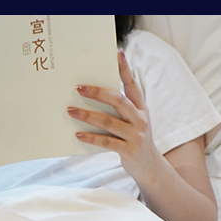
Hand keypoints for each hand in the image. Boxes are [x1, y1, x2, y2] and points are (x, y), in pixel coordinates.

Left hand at [67, 50, 159, 186]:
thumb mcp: (134, 121)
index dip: (125, 70)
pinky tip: (78, 134)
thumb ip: (122, 109)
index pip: (132, 86)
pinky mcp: (130, 151)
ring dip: (88, 116)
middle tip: (79, 88)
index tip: (117, 53)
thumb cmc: (135, 140)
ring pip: (109, 122)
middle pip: (118, 101)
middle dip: (97, 93)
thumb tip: (96, 94)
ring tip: (71, 111)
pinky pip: (107, 142)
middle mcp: (140, 119)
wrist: (149, 166)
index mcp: (141, 108)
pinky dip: (91, 137)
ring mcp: (136, 136)